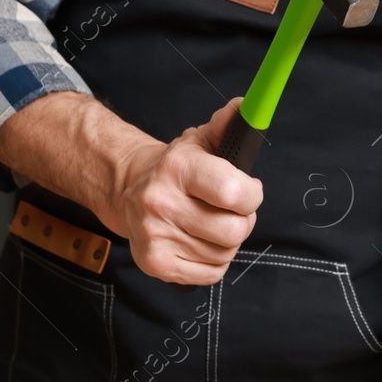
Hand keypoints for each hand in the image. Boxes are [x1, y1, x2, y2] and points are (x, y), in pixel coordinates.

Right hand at [106, 97, 261, 283]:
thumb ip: (227, 125)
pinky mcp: (155, 263)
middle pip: (234, 231)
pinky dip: (212, 262)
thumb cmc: (176, 168)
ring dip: (226, 242)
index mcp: (177, 168)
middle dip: (241, 221)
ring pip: (224, 254)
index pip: (236, 193)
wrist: (128, 189)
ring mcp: (155, 236)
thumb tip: (246, 107)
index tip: (247, 190)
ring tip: (209, 224)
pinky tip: (199, 242)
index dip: (252, 195)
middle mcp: (160, 202)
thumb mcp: (200, 140)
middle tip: (229, 211)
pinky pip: (210, 274)